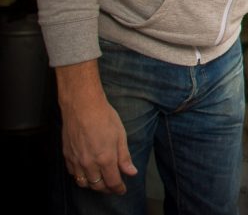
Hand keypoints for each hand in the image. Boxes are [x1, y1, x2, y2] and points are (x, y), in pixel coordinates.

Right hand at [57, 61, 136, 194]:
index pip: (113, 182)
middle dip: (107, 189)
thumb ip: (124, 157)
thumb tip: (131, 172)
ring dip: (93, 185)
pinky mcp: (67, 155)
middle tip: (114, 186)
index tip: (122, 190)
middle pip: (98, 185)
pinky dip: (81, 177)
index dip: (119, 189)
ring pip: (84, 182)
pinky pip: (73, 174)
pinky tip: (87, 172)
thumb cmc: (104, 117)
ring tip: (101, 181)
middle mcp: (89, 163)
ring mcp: (76, 160)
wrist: (82, 106)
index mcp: (105, 159)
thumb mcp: (121, 136)